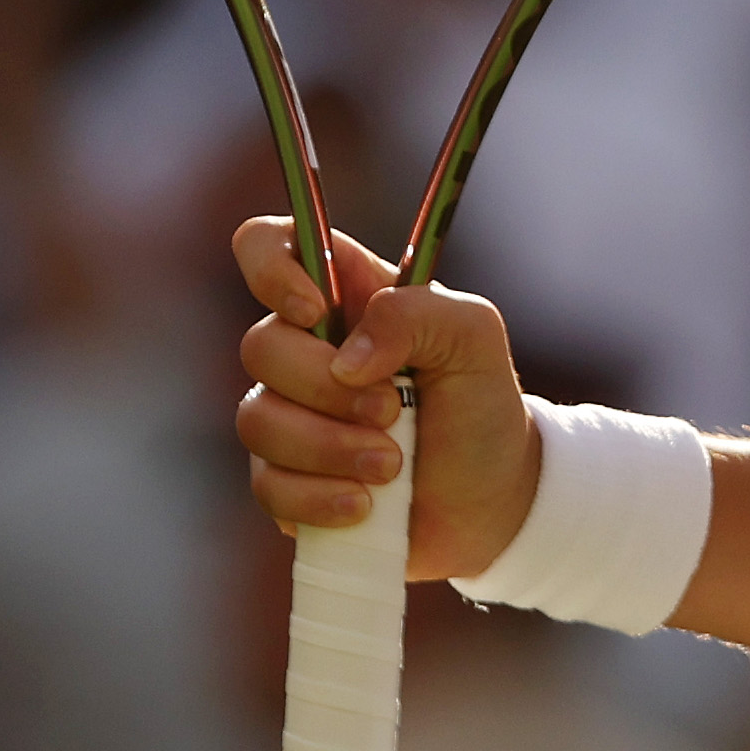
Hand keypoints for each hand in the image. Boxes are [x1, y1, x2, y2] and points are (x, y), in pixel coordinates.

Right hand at [232, 217, 544, 581]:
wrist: (491, 502)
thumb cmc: (481, 406)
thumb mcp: (473, 338)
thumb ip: (416, 314)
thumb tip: (347, 358)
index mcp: (347, 296)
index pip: (269, 245)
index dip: (271, 269)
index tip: (315, 313)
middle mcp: (305, 349)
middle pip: (259, 346)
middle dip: (326, 388)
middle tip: (392, 411)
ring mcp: (289, 415)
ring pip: (258, 420)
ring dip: (331, 449)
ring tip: (393, 467)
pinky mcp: (286, 480)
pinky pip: (269, 486)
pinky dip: (320, 498)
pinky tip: (366, 505)